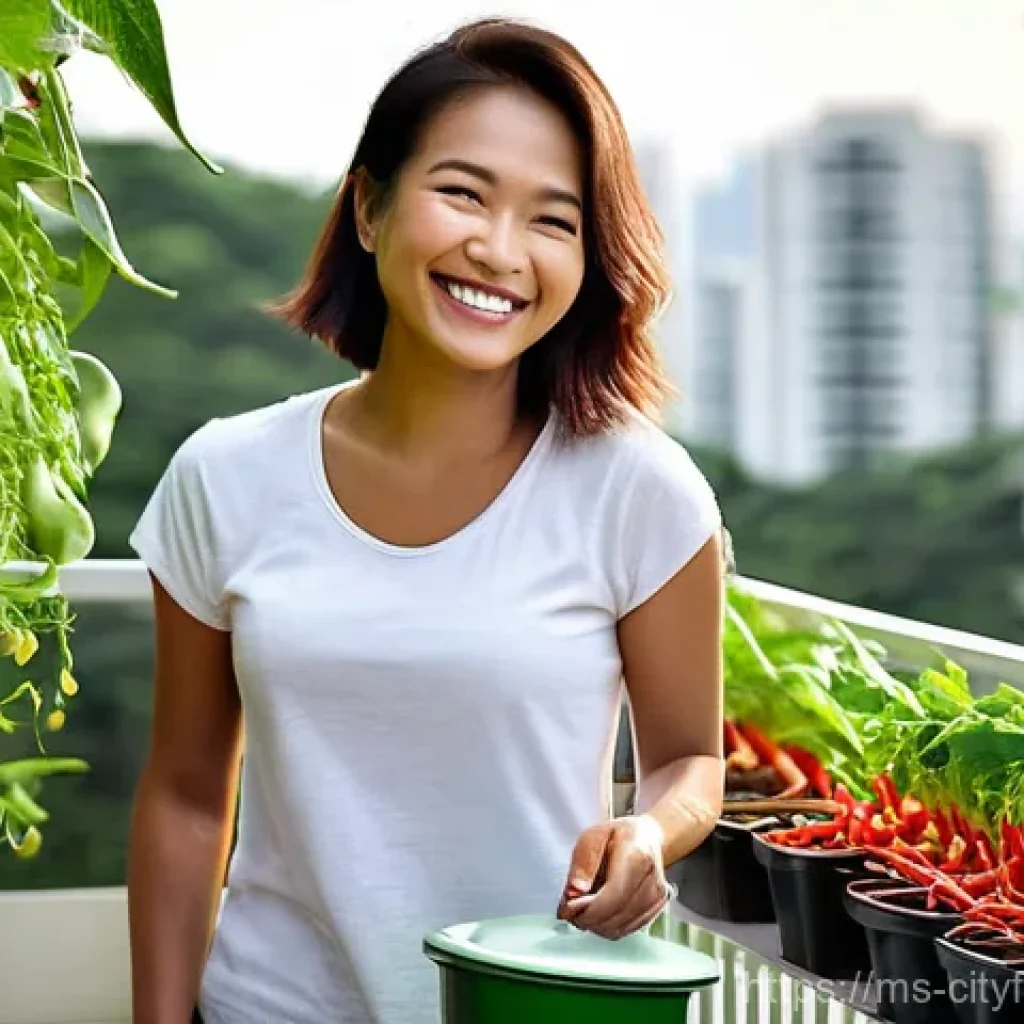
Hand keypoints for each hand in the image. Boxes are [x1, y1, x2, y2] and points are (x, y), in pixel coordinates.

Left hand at [556, 815, 670, 939]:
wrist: (646, 837)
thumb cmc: (617, 836)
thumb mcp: (593, 837)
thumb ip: (583, 863)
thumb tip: (574, 893)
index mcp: (638, 856)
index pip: (614, 896)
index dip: (588, 909)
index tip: (566, 909)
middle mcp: (653, 880)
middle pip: (616, 916)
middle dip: (587, 919)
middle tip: (568, 911)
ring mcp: (658, 898)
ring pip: (619, 928)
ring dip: (595, 925)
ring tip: (580, 911)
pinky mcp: (656, 910)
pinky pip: (625, 930)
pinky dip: (606, 927)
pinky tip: (596, 914)